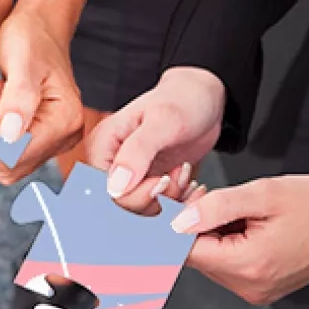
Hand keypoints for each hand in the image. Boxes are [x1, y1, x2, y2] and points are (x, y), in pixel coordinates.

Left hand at [0, 7, 84, 178]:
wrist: (41, 26)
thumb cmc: (32, 37)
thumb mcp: (22, 62)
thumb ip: (18, 100)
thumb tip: (9, 136)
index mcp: (65, 121)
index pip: (15, 157)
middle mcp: (66, 136)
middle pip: (12, 165)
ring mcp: (58, 140)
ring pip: (10, 161)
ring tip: (0, 94)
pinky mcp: (46, 138)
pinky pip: (13, 152)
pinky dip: (0, 131)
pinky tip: (4, 103)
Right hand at [87, 67, 223, 209]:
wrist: (205, 100)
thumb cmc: (183, 99)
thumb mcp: (163, 120)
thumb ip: (138, 151)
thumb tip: (115, 186)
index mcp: (104, 144)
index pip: (104, 189)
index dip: (134, 194)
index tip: (162, 179)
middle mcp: (112, 162)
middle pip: (122, 204)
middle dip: (155, 197)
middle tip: (176, 174)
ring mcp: (130, 175)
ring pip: (141, 209)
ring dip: (169, 198)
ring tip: (183, 173)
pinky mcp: (147, 183)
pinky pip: (156, 206)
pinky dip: (176, 200)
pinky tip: (187, 182)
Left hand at [171, 176, 308, 304]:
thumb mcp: (264, 193)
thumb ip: (215, 206)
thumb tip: (176, 220)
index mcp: (248, 266)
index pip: (185, 251)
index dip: (173, 222)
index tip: (176, 197)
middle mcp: (249, 287)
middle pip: (196, 257)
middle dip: (191, 224)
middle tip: (201, 191)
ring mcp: (256, 291)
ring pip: (211, 260)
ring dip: (208, 232)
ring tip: (228, 204)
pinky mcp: (262, 288)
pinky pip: (229, 265)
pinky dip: (226, 242)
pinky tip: (240, 221)